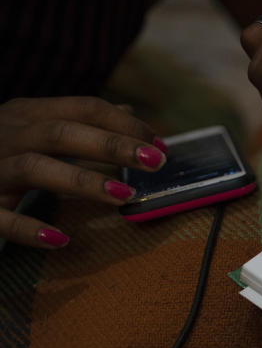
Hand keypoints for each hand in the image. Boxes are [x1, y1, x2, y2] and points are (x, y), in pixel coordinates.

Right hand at [0, 97, 166, 248]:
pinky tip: (59, 240)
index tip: (160, 145)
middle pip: (63, 132)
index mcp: (26, 114)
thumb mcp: (31, 125)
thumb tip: (129, 115)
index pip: (82, 108)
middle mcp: (7, 134)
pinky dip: (27, 228)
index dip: (124, 125)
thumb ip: (78, 122)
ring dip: (81, 181)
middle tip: (156, 162)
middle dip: (112, 145)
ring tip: (123, 195)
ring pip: (35, 168)